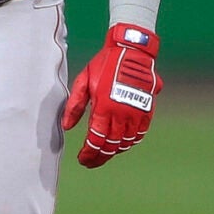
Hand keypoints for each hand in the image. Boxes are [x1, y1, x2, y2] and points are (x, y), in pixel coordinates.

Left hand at [62, 23, 160, 168]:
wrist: (131, 51)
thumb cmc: (105, 64)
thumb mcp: (83, 81)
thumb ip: (74, 106)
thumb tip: (66, 126)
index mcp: (104, 107)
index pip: (96, 140)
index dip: (89, 153)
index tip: (83, 160)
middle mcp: (121, 114)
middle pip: (110, 145)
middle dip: (100, 157)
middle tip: (91, 162)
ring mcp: (136, 113)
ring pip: (125, 142)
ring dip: (114, 150)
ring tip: (104, 153)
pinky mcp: (147, 110)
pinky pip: (139, 134)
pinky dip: (130, 142)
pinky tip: (122, 144)